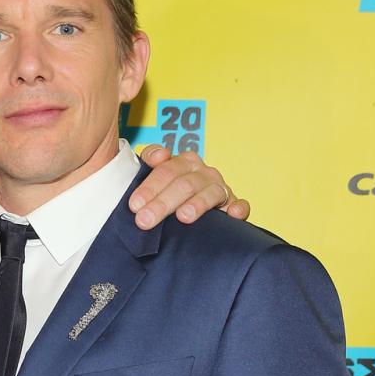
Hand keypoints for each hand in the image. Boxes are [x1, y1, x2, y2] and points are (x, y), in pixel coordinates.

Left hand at [129, 146, 250, 229]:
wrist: (189, 207)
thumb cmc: (168, 192)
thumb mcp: (156, 175)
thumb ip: (151, 159)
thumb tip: (159, 155)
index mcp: (184, 162)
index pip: (166, 171)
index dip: (150, 187)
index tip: (135, 205)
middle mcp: (203, 172)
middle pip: (184, 184)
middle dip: (163, 203)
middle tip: (145, 220)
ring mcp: (219, 188)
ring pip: (209, 193)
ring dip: (197, 204)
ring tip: (183, 216)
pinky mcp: (233, 205)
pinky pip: (239, 205)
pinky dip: (238, 208)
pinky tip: (232, 214)